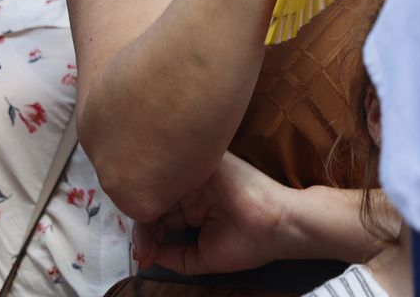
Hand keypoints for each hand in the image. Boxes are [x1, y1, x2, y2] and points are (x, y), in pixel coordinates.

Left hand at [132, 152, 292, 275]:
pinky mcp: (206, 162)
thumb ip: (173, 256)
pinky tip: (152, 207)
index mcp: (193, 206)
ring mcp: (198, 173)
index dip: (147, 235)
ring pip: (162, 186)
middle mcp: (192, 188)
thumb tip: (147, 254)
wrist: (277, 226)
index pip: (159, 214)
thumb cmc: (247, 244)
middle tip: (142, 251)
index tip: (143, 256)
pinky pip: (177, 166)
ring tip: (147, 238)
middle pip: (157, 200)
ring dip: (148, 212)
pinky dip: (161, 186)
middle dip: (144, 227)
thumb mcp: (202, 258)